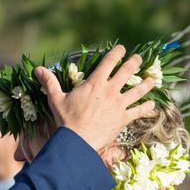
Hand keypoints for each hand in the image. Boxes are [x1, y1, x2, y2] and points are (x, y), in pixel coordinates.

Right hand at [35, 45, 154, 151]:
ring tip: (152, 80)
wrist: (77, 141)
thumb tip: (37, 69)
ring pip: (139, 90)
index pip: (110, 61)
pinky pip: (139, 111)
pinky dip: (146, 108)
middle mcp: (110, 90)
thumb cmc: (65, 120)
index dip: (118, 52)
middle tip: (139, 58)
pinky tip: (152, 105)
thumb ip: (49, 82)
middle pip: (128, 71)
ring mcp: (119, 104)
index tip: (122, 48)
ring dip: (147, 84)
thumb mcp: (56, 99)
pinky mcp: (123, 118)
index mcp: (95, 82)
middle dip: (135, 62)